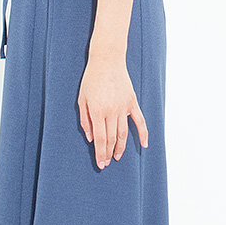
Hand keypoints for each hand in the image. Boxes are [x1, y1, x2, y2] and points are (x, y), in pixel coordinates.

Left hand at [77, 52, 147, 168]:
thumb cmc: (91, 79)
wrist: (107, 60)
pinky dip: (143, 134)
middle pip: (112, 139)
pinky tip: (144, 145)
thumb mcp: (81, 99)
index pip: (100, 139)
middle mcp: (112, 111)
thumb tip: (91, 138)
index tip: (101, 164)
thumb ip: (85, 120)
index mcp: (97, 111)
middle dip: (109, 153)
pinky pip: (140, 121)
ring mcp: (124, 107)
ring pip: (124, 133)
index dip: (100, 153)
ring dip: (121, 147)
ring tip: (117, 157)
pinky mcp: (132, 102)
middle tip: (106, 163)